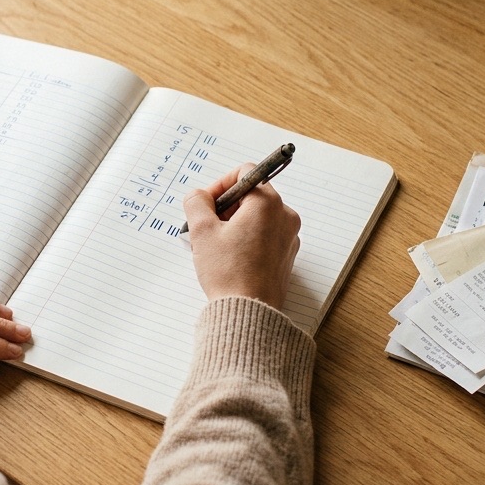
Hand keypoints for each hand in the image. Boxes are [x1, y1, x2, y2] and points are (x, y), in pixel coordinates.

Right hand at [182, 163, 300, 309]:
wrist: (249, 312)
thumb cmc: (227, 272)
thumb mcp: (201, 231)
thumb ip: (196, 202)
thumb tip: (199, 195)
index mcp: (267, 203)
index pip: (245, 172)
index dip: (220, 184)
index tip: (206, 203)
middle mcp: (284, 216)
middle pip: (251, 195)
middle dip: (226, 206)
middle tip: (206, 226)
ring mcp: (289, 237)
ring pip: (257, 217)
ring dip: (234, 223)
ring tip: (215, 245)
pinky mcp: (287, 255)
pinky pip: (265, 235)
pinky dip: (247, 239)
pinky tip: (229, 257)